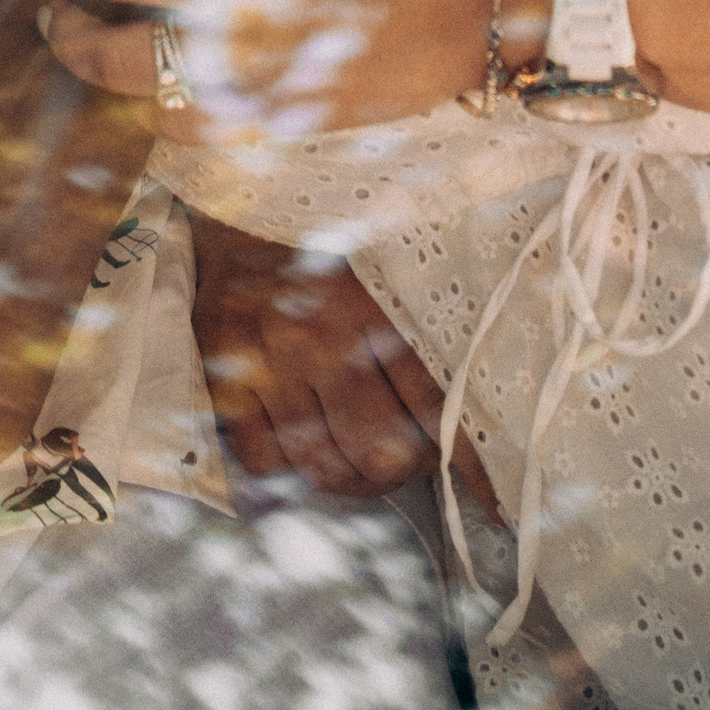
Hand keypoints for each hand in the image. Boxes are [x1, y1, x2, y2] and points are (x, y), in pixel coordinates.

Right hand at [191, 214, 446, 494]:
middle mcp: (318, 340)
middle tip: (406, 462)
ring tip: (362, 466)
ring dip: (350, 480)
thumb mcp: (382, 281)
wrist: (237, 224)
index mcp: (369, 308)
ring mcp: (268, 366)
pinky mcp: (227, 383)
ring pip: (324, 465)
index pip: (430, 404)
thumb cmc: (323, 260)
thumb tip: (470, 411)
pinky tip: (305, 448)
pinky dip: (290, 468)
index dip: (460, 455)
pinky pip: (265, 461)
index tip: (482, 485)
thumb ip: (423, 340)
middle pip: (379, 451)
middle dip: (401, 471)